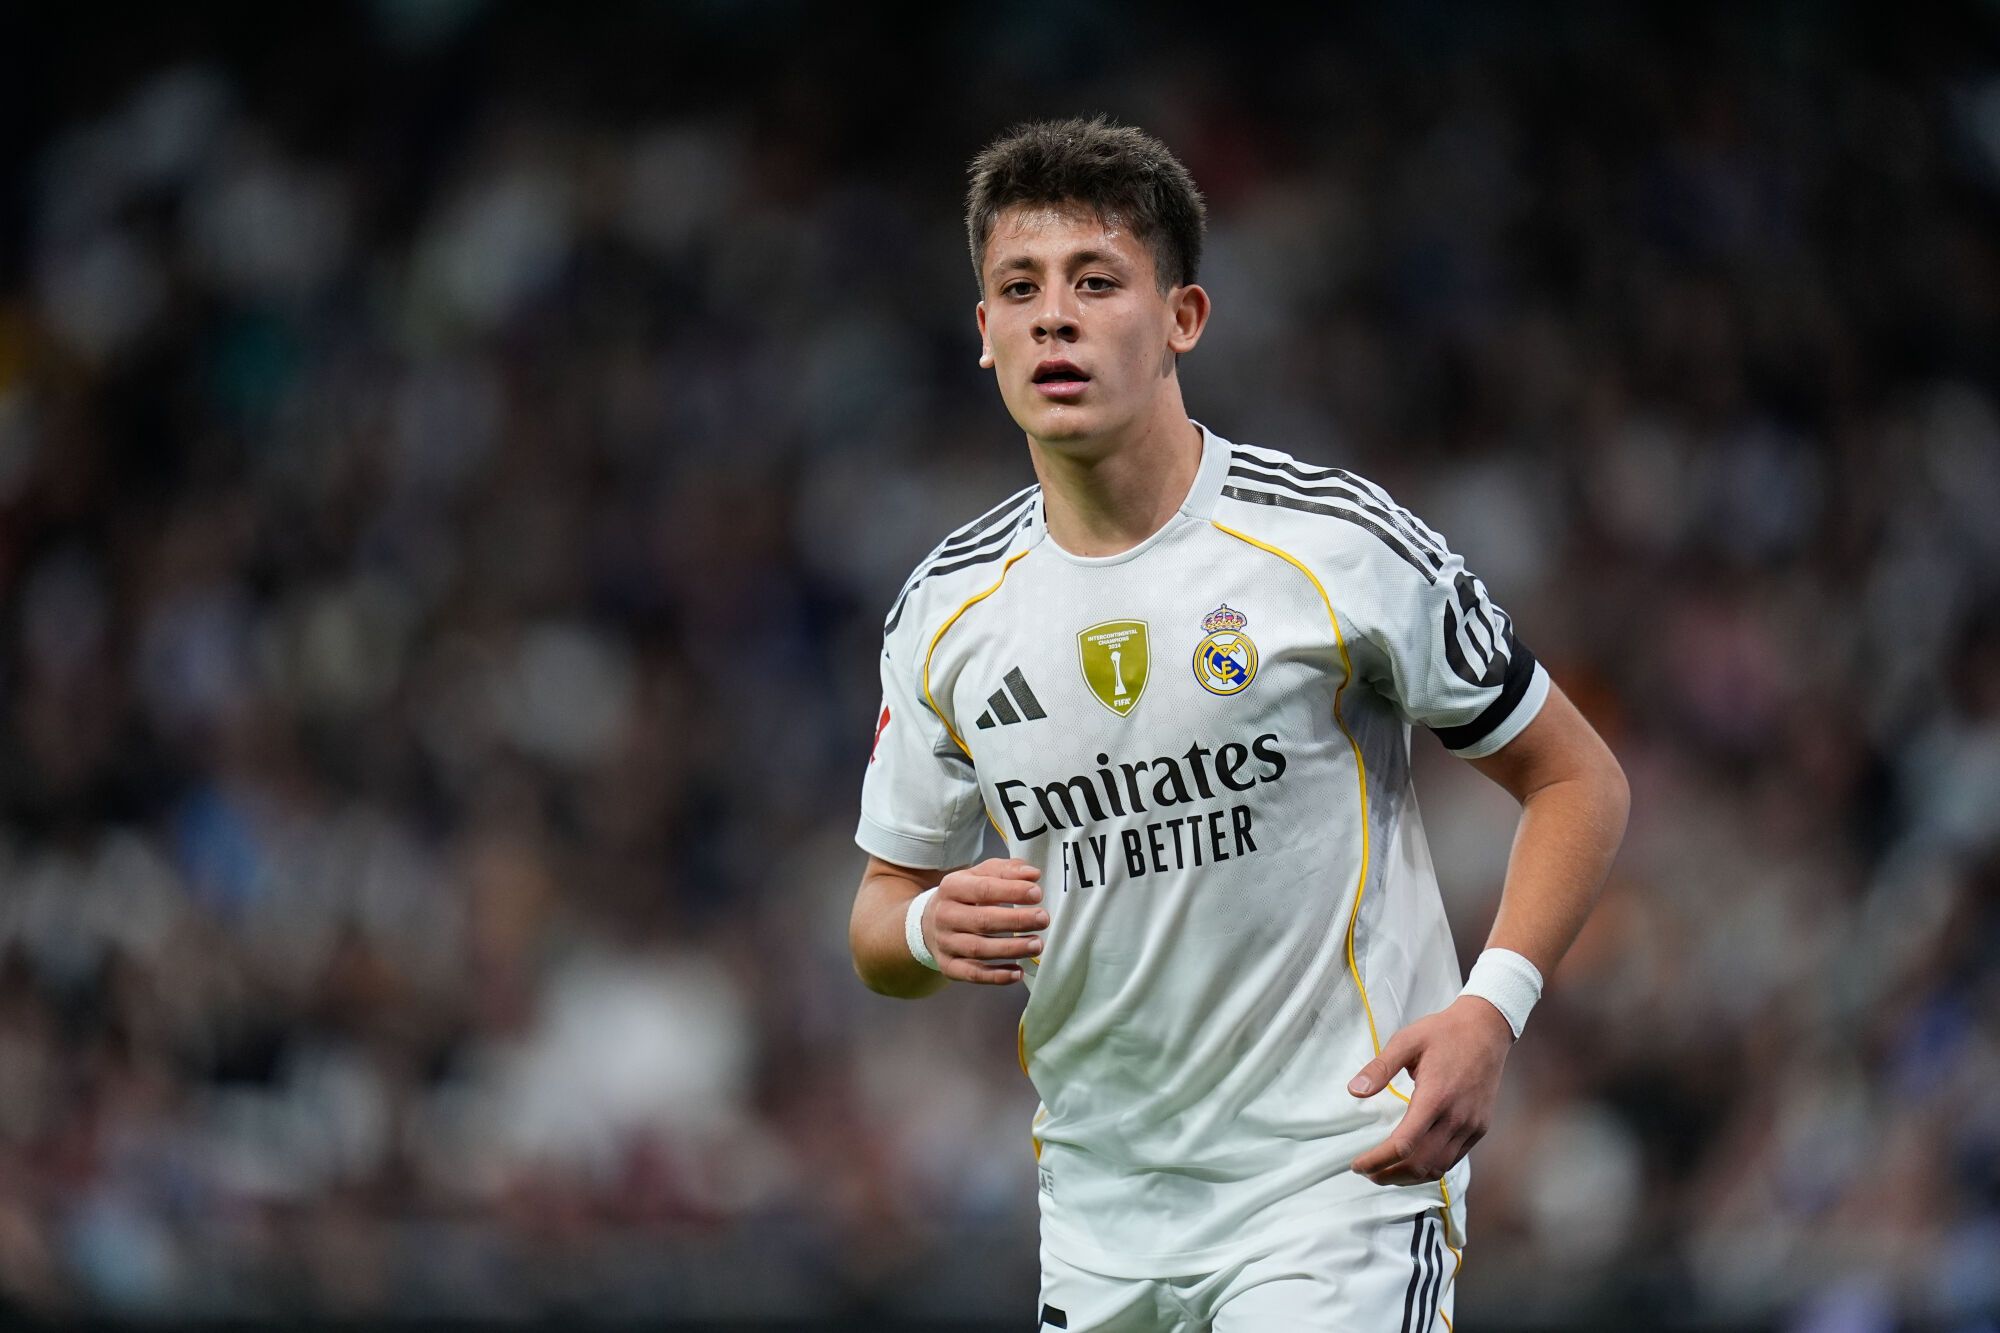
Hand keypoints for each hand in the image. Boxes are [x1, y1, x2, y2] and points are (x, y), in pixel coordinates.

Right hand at [926, 858, 1045, 985]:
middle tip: (1043, 919)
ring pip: (979, 949)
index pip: (983, 889)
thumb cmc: (964, 896)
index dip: (1012, 892)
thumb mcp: (980, 875)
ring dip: (1011, 949)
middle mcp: (945, 915)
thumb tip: (1032, 875)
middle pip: (982, 920)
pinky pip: (973, 974)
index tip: (1037, 894)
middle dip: (1016, 921)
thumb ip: (1007, 871)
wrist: (929, 922)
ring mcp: (945, 942)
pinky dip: (997, 976)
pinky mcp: (948, 966)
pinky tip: (1018, 972)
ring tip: (1037, 944)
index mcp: (952, 887)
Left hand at [1346, 995, 1513, 1185]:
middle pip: (1419, 1164)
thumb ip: (1380, 1068)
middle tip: (1366, 1172)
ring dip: (1409, 1178)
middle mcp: (1456, 1118)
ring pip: (1438, 1167)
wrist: (1487, 1029)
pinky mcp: (1479, 1128)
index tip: (1357, 1164)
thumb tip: (1354, 1090)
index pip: (1403, 1145)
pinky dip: (1430, 1169)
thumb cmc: (1444, 1033)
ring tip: (1385, 1174)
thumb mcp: (1406, 1041)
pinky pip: (1453, 1159)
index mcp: (1435, 1097)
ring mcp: (1471, 1126)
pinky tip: (1413, 1165)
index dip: (1377, 1160)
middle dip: (1389, 1175)